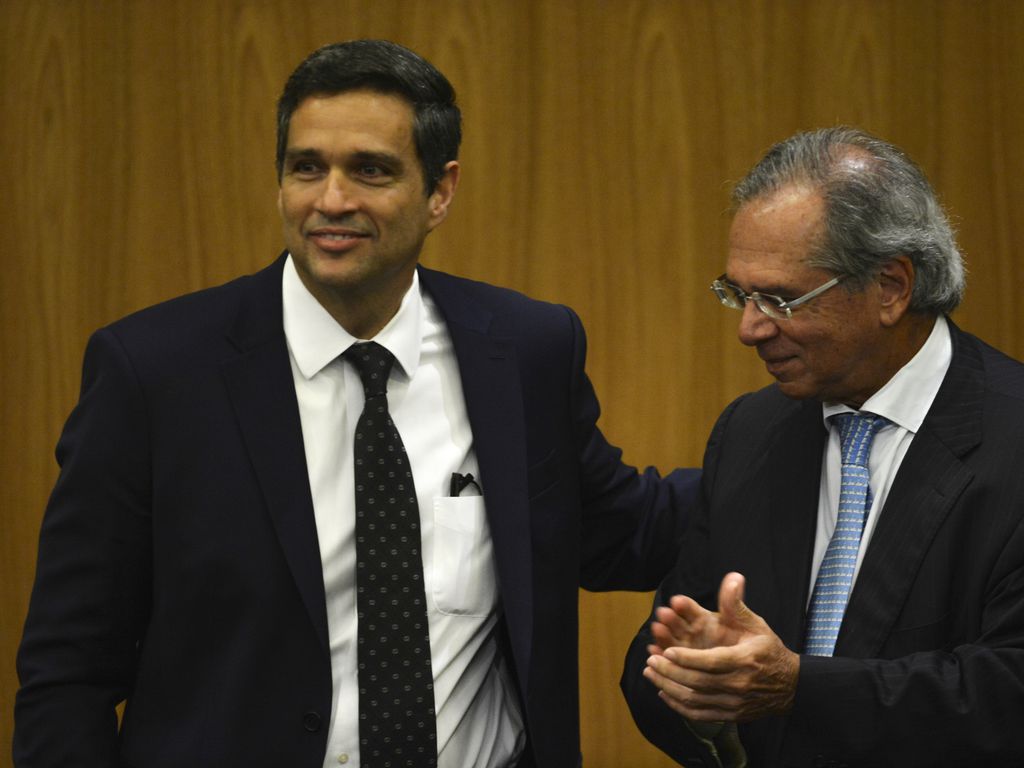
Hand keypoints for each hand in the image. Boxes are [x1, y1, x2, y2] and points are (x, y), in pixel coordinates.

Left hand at [643, 572, 799, 721]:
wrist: (790, 686)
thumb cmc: (768, 650)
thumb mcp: (756, 624)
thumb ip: (736, 605)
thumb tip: (733, 578)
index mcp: (744, 660)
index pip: (711, 662)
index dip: (687, 658)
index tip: (668, 650)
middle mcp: (739, 685)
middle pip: (698, 682)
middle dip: (671, 671)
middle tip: (651, 659)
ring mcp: (734, 703)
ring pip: (695, 700)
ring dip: (669, 687)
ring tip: (650, 672)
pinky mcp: (731, 715)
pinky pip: (700, 714)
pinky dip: (679, 706)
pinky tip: (664, 693)